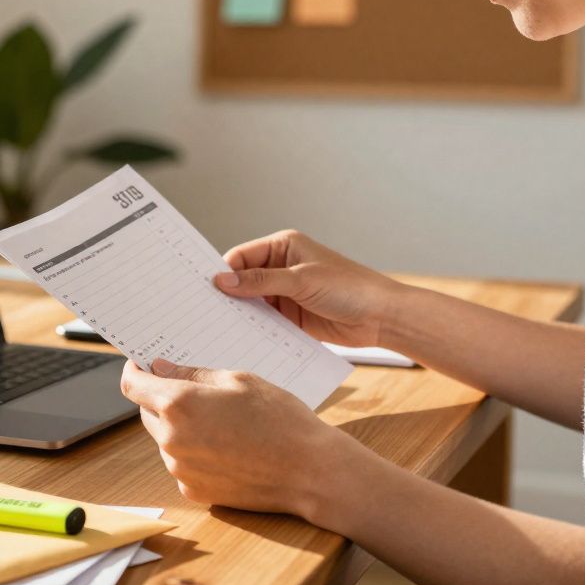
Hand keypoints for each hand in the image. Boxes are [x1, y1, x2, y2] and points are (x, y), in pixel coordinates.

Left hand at [119, 358, 364, 520]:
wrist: (309, 471)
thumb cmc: (280, 419)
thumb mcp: (238, 380)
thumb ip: (192, 373)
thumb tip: (159, 368)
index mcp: (179, 404)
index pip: (133, 385)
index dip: (135, 371)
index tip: (142, 366)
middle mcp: (172, 439)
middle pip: (147, 412)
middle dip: (163, 399)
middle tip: (199, 394)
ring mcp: (180, 469)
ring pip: (166, 439)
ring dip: (182, 428)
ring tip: (224, 425)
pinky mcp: (193, 490)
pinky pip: (182, 464)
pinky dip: (195, 453)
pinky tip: (228, 448)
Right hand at [216, 230, 401, 347]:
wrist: (381, 317)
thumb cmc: (350, 288)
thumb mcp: (301, 281)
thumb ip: (261, 281)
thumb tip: (222, 280)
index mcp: (283, 246)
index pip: (241, 257)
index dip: (223, 272)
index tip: (203, 289)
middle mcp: (281, 267)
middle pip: (243, 280)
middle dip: (229, 294)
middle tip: (205, 311)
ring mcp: (285, 293)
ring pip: (252, 302)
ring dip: (240, 314)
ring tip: (218, 328)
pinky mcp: (290, 316)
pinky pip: (264, 321)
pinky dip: (254, 328)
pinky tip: (240, 338)